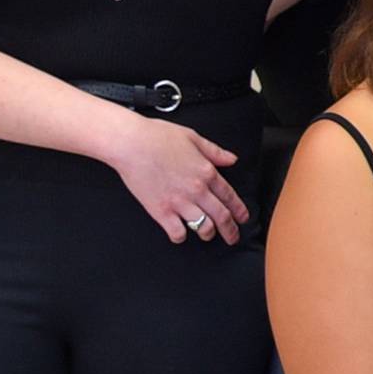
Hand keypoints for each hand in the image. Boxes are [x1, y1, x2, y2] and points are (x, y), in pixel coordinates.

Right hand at [109, 113, 250, 243]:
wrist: (130, 143)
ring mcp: (179, 202)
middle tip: (233, 237)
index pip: (230, 197)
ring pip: (204, 227)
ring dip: (208, 234)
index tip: (242, 218)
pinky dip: (180, 237)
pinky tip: (180, 234)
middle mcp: (197, 189)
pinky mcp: (160, 210)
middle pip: (222, 216)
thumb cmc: (156, 136)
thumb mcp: (192, 138)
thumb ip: (214, 151)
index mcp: (207, 172)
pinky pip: (177, 232)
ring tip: (208, 235)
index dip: (239, 211)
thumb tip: (231, 159)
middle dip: (231, 231)